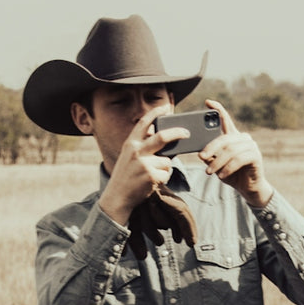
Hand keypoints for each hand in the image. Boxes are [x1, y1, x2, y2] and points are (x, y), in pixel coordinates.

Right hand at [99, 106, 187, 225]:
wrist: (117, 197)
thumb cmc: (126, 176)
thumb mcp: (129, 157)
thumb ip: (143, 147)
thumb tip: (165, 139)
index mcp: (130, 143)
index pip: (143, 123)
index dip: (155, 113)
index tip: (165, 107)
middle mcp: (136, 151)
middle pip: (162, 136)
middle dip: (177, 133)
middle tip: (186, 132)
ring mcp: (143, 163)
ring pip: (167, 161)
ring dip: (164, 168)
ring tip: (151, 175)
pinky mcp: (150, 176)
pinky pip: (166, 174)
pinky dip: (163, 178)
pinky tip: (151, 183)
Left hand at [197, 100, 273, 208]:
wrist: (248, 189)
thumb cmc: (232, 175)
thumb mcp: (217, 165)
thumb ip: (210, 157)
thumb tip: (200, 154)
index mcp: (233, 137)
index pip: (225, 120)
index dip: (218, 109)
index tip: (207, 102)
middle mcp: (243, 138)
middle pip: (225, 138)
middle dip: (211, 148)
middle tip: (201, 157)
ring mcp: (251, 146)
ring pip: (231, 150)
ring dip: (218, 162)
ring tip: (209, 172)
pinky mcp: (256, 156)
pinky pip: (239, 159)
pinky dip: (228, 168)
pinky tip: (222, 175)